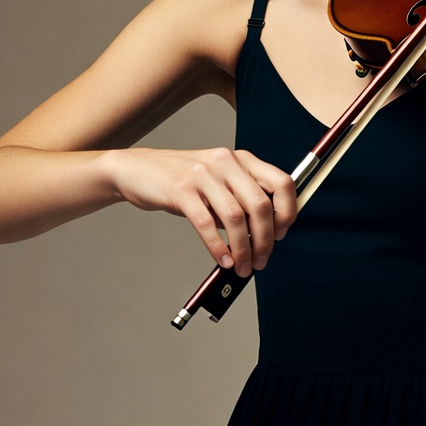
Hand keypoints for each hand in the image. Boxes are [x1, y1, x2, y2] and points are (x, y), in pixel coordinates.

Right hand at [107, 147, 296, 275]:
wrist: (138, 170)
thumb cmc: (182, 180)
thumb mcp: (218, 182)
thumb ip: (240, 200)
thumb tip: (264, 234)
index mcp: (242, 159)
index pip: (282, 182)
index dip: (288, 212)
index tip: (281, 234)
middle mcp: (226, 162)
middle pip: (261, 204)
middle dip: (265, 240)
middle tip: (261, 260)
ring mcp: (203, 174)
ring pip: (236, 217)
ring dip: (243, 249)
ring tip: (242, 267)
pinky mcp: (181, 190)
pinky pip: (206, 224)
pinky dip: (218, 247)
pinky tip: (222, 260)